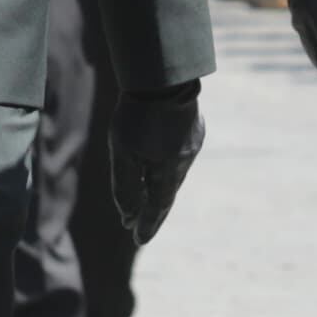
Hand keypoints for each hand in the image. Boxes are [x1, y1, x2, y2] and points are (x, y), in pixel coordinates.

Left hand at [109, 81, 206, 245]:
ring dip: (159, 188)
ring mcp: (192, 144)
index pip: (157, 207)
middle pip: (167, 193)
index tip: (138, 239)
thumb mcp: (122, 153)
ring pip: (173, 174)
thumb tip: (128, 215)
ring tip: (146, 199)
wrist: (163, 77)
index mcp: (168, 171)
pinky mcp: (194, 129)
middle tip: (139, 228)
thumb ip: (125, 187)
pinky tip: (160, 164)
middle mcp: (184, 161)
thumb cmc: (137, 114)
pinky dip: (167, 166)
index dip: (147, 224)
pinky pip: (179, 156)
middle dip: (152, 211)